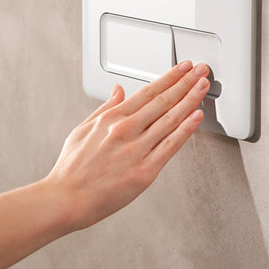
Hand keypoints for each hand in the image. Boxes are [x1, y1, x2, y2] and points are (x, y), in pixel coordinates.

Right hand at [45, 61, 209, 231]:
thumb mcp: (83, 128)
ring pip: (170, 119)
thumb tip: (119, 89)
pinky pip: (170, 146)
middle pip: (163, 100)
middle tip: (201, 70)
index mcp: (112, 117)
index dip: (169, 77)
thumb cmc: (72, 167)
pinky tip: (197, 116)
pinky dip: (186, 129)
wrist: (65, 199)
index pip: (148, 91)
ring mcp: (136, 149)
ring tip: (203, 86)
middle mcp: (126, 129)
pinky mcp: (144, 171)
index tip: (183, 68)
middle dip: (186, 82)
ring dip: (190, 100)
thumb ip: (105, 107)